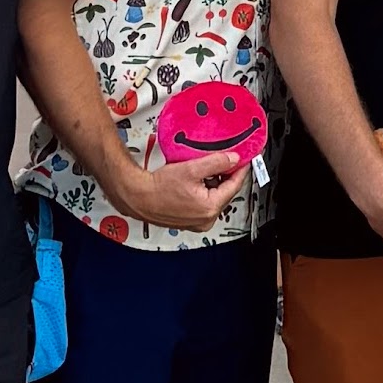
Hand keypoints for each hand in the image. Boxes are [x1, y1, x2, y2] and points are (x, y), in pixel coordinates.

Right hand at [108, 149, 249, 231]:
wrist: (137, 196)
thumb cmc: (157, 188)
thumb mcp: (191, 169)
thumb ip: (216, 163)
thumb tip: (233, 159)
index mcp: (210, 208)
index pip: (235, 185)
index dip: (241, 169)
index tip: (245, 159)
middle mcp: (206, 219)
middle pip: (225, 192)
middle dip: (226, 175)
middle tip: (225, 159)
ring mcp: (198, 222)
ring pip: (215, 197)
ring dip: (214, 183)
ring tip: (205, 169)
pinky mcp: (189, 221)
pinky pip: (204, 203)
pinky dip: (204, 191)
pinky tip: (196, 181)